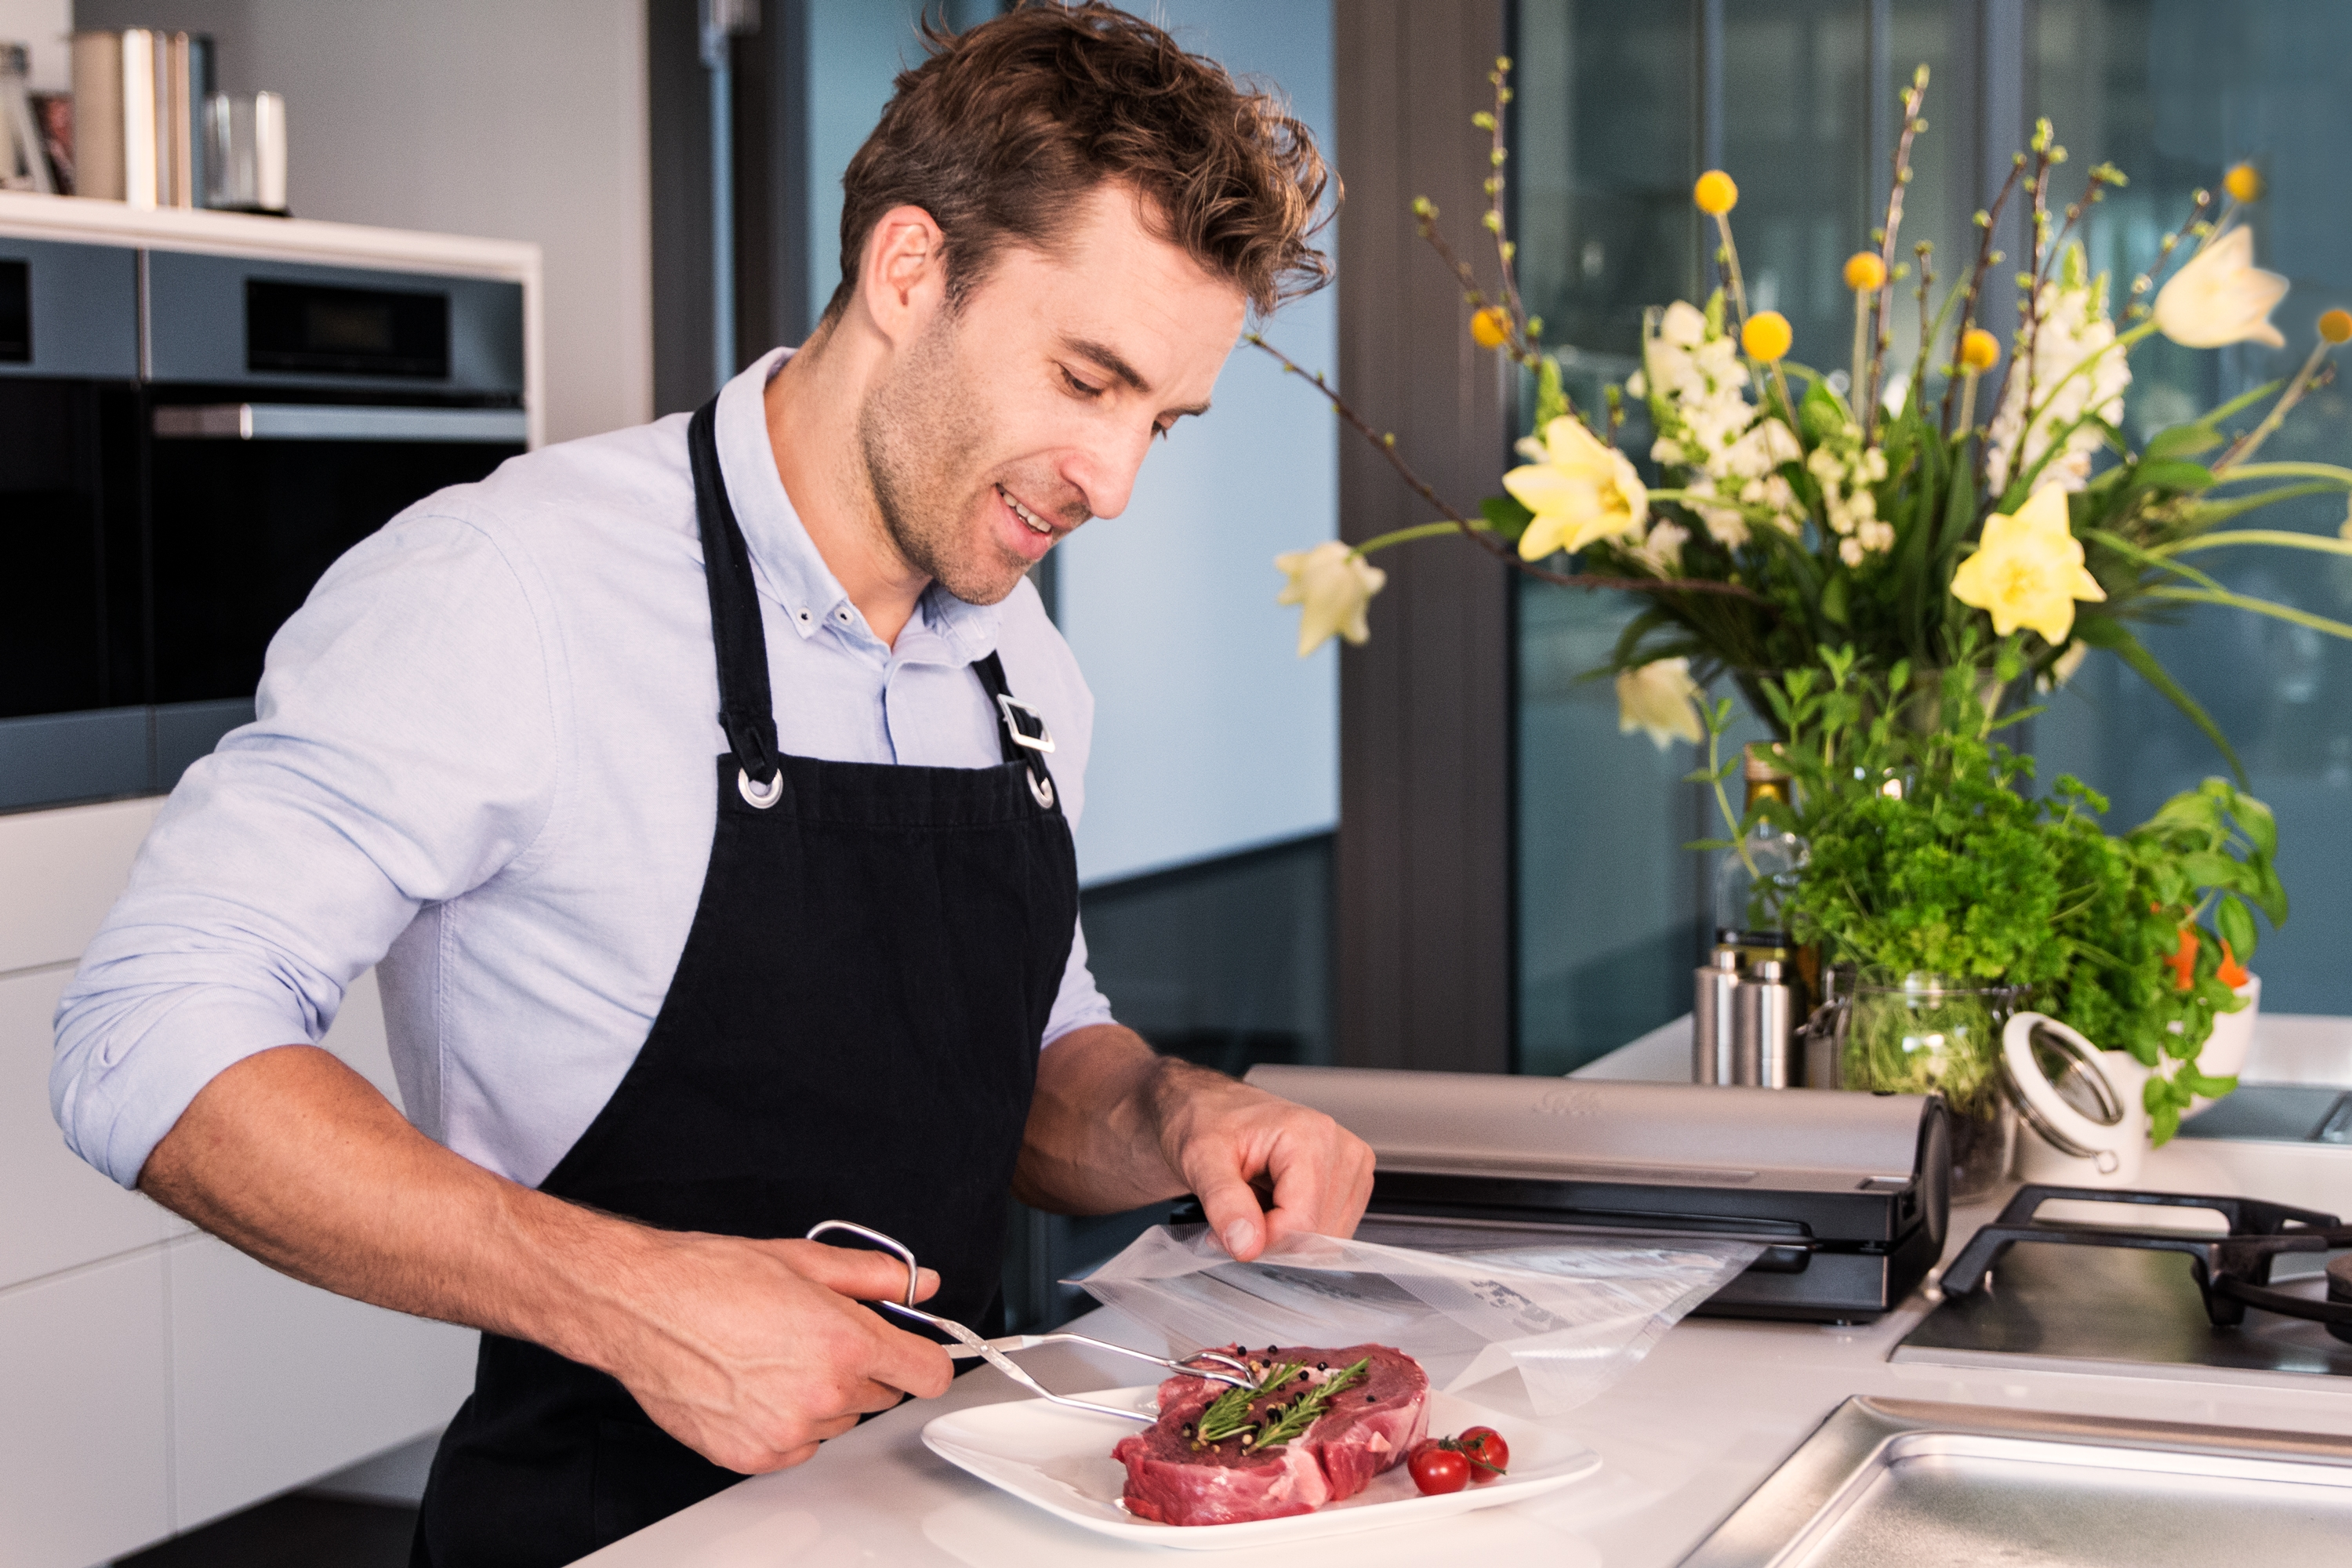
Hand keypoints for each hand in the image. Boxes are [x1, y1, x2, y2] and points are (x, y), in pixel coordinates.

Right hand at [594, 1233, 956, 1473]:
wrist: (641, 1307)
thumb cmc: (711, 1279)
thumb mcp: (805, 1260)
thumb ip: (875, 1277)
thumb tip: (919, 1285)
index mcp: (845, 1342)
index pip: (929, 1374)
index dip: (925, 1357)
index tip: (915, 1350)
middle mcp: (822, 1394)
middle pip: (883, 1395)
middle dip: (864, 1366)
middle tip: (819, 1335)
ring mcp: (788, 1431)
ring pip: (839, 1421)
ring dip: (825, 1397)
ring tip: (776, 1356)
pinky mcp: (755, 1456)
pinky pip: (800, 1446)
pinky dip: (788, 1423)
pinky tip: (757, 1385)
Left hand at [1149, 1064, 1375, 1262]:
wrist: (1213, 1110)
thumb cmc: (1209, 1123)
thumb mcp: (1200, 1158)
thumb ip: (1224, 1202)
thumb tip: (1247, 1244)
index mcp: (1309, 1135)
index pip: (1302, 1221)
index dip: (1262, 1240)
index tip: (1229, 1232)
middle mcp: (1339, 1147)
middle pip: (1318, 1233)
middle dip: (1272, 1238)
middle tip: (1238, 1214)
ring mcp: (1351, 1165)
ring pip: (1328, 1238)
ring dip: (1286, 1236)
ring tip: (1257, 1202)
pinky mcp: (1353, 1180)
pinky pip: (1333, 1232)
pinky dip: (1301, 1232)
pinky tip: (1277, 1204)